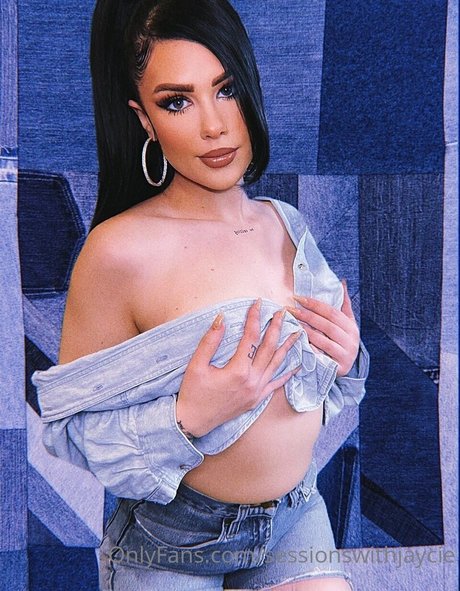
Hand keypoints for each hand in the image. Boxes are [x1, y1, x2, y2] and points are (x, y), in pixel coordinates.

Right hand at [176, 300, 301, 437]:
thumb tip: (222, 318)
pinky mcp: (256, 400)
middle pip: (268, 348)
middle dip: (276, 328)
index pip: (250, 337)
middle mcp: (252, 381)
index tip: (257, 303)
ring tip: (298, 332)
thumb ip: (210, 341)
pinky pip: (276, 384)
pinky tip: (297, 365)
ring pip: (276, 364)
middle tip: (282, 312)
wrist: (193, 421)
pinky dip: (287, 374)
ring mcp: (256, 392)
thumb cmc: (193, 392)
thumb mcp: (196, 365)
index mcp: (238, 371)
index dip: (254, 318)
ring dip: (287, 347)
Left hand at [286, 280, 359, 377]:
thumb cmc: (342, 341)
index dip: (315, 304)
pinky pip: (321, 357)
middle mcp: (351, 341)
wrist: (347, 367)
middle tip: (290, 309)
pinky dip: (309, 349)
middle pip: (327, 325)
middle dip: (307, 316)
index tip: (298, 298)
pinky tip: (297, 342)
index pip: (332, 312)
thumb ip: (343, 304)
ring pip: (323, 341)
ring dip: (306, 331)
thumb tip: (342, 282)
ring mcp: (345, 356)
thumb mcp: (346, 323)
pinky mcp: (337, 368)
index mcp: (351, 327)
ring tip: (292, 323)